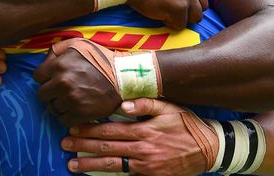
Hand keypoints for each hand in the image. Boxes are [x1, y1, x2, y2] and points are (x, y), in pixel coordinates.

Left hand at [33, 39, 121, 125]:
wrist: (124, 78)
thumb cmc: (101, 59)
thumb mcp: (79, 44)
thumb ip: (58, 49)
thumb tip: (45, 60)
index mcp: (60, 65)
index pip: (37, 76)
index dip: (46, 77)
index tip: (55, 78)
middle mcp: (63, 83)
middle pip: (41, 94)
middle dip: (50, 92)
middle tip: (62, 90)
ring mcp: (71, 100)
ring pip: (52, 108)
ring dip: (59, 104)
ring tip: (71, 98)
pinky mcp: (79, 114)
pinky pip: (62, 120)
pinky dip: (67, 116)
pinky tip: (75, 108)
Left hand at [63, 98, 210, 175]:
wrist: (208, 149)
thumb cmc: (187, 125)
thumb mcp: (170, 108)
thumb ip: (146, 104)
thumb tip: (122, 105)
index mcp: (144, 131)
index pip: (110, 131)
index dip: (90, 130)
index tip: (74, 128)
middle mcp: (142, 150)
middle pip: (107, 149)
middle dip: (83, 146)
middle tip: (64, 144)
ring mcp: (145, 166)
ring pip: (112, 165)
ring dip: (90, 164)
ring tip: (72, 164)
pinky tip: (95, 175)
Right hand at [126, 0, 207, 29]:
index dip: (188, 2)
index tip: (175, 2)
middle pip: (202, 7)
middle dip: (189, 12)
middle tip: (173, 11)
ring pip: (195, 18)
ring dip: (182, 19)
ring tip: (166, 13)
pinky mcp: (180, 8)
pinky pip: (181, 25)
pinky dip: (170, 24)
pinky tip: (159, 15)